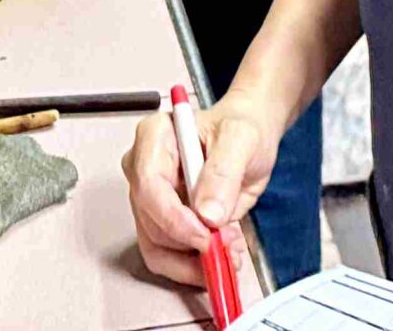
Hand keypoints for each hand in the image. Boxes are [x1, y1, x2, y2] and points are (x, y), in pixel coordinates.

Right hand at [122, 94, 279, 287]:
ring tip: (228, 248)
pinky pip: (167, 256)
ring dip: (192, 259)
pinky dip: (193, 265)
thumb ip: (224, 171)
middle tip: (227, 243)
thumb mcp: (241, 139)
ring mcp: (150, 197)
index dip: (174, 216)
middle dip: (190, 241)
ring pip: (155, 245)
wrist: (249, 141)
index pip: (148, 183)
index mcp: (154, 136)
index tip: (205, 234)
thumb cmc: (242, 128)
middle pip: (151, 219)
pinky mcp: (162, 221)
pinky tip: (220, 253)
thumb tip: (207, 213)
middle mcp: (143, 167)